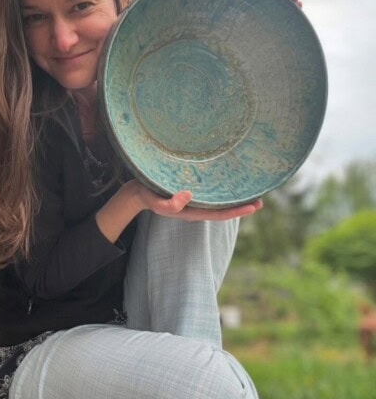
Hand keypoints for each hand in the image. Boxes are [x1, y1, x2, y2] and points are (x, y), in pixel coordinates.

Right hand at [137, 185, 262, 220]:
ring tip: (251, 192)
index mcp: (191, 211)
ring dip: (235, 199)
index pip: (219, 214)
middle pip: (223, 209)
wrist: (136, 193)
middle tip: (261, 200)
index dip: (237, 211)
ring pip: (219, 202)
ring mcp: (194, 200)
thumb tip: (189, 195)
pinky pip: (212, 193)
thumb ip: (168, 204)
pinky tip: (230, 184)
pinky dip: (224, 191)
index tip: (254, 207)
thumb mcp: (154, 201)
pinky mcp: (192, 192)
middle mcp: (196, 207)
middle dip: (241, 206)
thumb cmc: (146, 196)